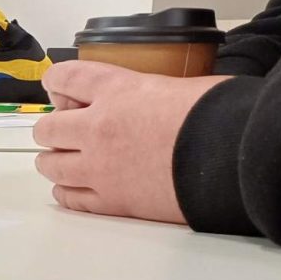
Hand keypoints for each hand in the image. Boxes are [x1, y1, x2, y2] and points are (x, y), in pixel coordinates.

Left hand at [32, 61, 229, 223]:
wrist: (232, 160)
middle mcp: (98, 128)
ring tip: (62, 160)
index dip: (56, 81)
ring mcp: (99, 168)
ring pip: (50, 165)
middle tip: (63, 131)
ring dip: (53, 160)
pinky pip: (70, 199)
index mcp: (117, 91)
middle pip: (48, 128)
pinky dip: (66, 192)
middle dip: (52, 128)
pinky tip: (71, 188)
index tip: (55, 85)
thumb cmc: (219, 118)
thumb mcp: (185, 85)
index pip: (66, 78)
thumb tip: (163, 99)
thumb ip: (155, 92)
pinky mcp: (110, 202)